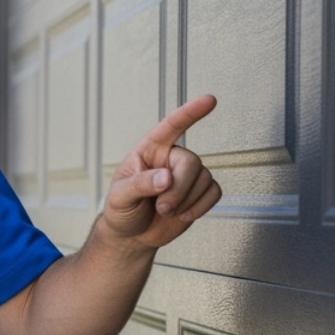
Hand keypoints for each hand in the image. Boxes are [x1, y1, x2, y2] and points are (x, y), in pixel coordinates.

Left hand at [100, 94, 221, 248]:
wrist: (131, 235)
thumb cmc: (121, 210)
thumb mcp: (120, 197)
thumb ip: (140, 185)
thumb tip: (166, 177)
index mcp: (148, 151)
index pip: (170, 127)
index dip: (190, 112)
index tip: (209, 100)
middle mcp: (170, 158)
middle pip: (191, 162)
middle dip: (179, 188)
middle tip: (162, 207)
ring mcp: (186, 175)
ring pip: (205, 178)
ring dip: (186, 200)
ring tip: (165, 211)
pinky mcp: (199, 192)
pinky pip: (214, 193)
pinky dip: (201, 207)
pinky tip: (182, 215)